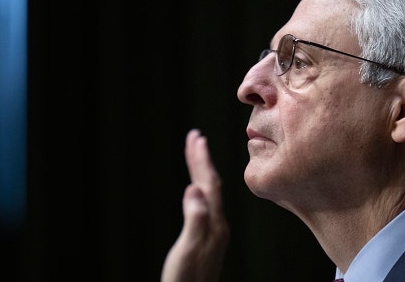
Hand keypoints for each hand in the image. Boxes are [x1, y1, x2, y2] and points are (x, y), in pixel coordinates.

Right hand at [161, 130, 228, 281]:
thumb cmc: (187, 279)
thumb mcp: (189, 247)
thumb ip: (195, 219)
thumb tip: (194, 188)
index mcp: (215, 222)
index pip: (210, 184)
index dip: (202, 161)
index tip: (196, 137)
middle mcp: (217, 224)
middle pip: (211, 185)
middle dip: (202, 160)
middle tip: (195, 137)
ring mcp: (213, 231)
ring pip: (209, 194)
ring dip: (201, 173)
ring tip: (195, 155)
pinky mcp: (206, 239)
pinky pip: (205, 205)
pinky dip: (199, 191)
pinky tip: (195, 192)